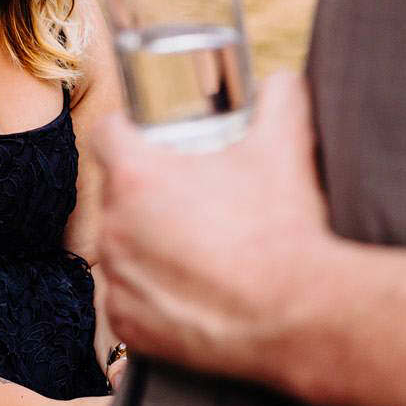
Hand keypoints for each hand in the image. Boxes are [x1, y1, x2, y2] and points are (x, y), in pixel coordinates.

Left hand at [93, 71, 337, 384]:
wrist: (297, 315)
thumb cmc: (284, 228)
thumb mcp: (287, 143)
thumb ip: (281, 94)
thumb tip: (280, 79)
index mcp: (137, 177)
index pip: (108, 134)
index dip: (130, 131)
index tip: (154, 139)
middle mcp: (115, 228)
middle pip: (119, 194)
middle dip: (150, 192)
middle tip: (199, 198)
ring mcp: (118, 281)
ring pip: (125, 248)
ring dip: (150, 244)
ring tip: (202, 248)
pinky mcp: (128, 326)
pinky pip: (130, 300)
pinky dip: (154, 294)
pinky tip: (194, 290)